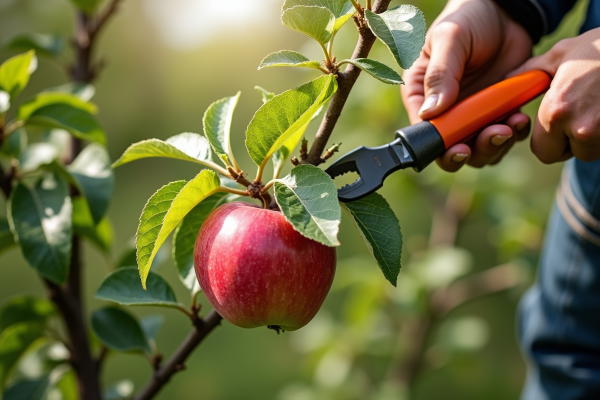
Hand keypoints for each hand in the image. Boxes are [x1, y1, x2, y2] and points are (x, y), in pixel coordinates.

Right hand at [401, 0, 532, 170]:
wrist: (507, 12)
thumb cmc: (469, 18)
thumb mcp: (451, 38)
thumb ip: (441, 73)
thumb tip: (431, 112)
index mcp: (420, 94)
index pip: (422, 130)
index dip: (438, 145)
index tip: (458, 146)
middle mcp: (442, 110)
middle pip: (449, 149)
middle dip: (471, 150)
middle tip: (493, 134)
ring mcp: (470, 115)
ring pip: (477, 149)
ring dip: (495, 145)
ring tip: (512, 124)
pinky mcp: (495, 113)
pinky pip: (502, 136)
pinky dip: (512, 134)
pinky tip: (520, 118)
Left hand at [509, 28, 599, 162]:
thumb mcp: (561, 54)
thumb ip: (530, 73)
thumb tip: (507, 80)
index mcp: (557, 111)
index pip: (542, 152)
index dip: (549, 141)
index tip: (558, 126)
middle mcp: (580, 127)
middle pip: (569, 155)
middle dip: (571, 142)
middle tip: (581, 114)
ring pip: (592, 150)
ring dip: (594, 137)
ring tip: (599, 107)